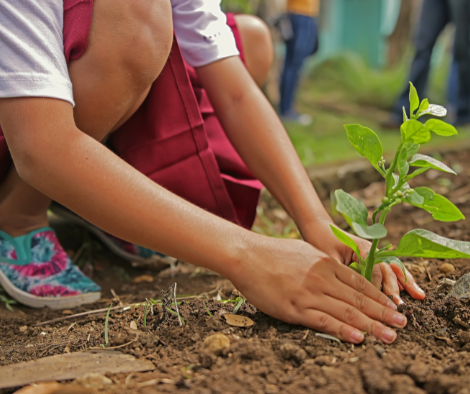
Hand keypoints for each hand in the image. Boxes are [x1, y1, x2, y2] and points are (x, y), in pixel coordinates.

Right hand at [229, 236, 406, 343]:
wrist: (247, 255)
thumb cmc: (273, 253)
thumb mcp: (305, 252)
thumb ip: (323, 264)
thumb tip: (338, 274)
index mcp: (326, 264)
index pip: (360, 284)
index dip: (380, 297)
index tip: (394, 307)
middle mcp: (323, 278)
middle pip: (359, 299)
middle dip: (383, 313)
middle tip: (403, 324)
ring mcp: (309, 294)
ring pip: (347, 312)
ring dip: (372, 325)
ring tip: (390, 336)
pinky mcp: (295, 308)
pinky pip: (324, 321)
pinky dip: (343, 331)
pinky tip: (359, 338)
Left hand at [301, 219, 424, 304]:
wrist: (319, 228)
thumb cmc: (321, 242)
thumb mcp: (328, 258)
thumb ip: (342, 272)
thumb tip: (351, 293)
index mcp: (361, 248)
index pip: (375, 270)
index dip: (378, 287)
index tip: (381, 303)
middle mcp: (371, 250)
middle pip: (387, 270)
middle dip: (395, 288)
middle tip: (400, 306)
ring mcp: (374, 253)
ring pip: (393, 268)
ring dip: (406, 282)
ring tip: (419, 296)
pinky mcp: (372, 258)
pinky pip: (390, 269)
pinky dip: (401, 279)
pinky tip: (413, 290)